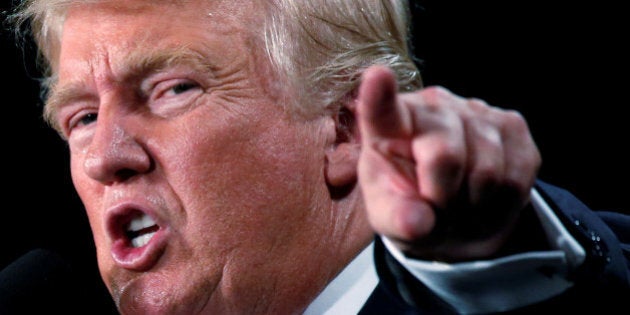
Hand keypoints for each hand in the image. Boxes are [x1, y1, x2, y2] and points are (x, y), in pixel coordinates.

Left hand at [356, 66, 540, 260]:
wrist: (450, 210)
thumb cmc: (409, 205)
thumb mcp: (389, 218)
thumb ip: (396, 219)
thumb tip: (418, 223)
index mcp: (387, 127)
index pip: (381, 110)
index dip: (379, 94)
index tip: (378, 76)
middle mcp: (431, 107)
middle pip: (446, 157)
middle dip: (443, 200)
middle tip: (436, 212)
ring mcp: (474, 110)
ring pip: (489, 172)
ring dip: (474, 206)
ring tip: (459, 209)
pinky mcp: (512, 124)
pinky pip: (517, 177)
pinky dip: (503, 204)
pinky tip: (484, 200)